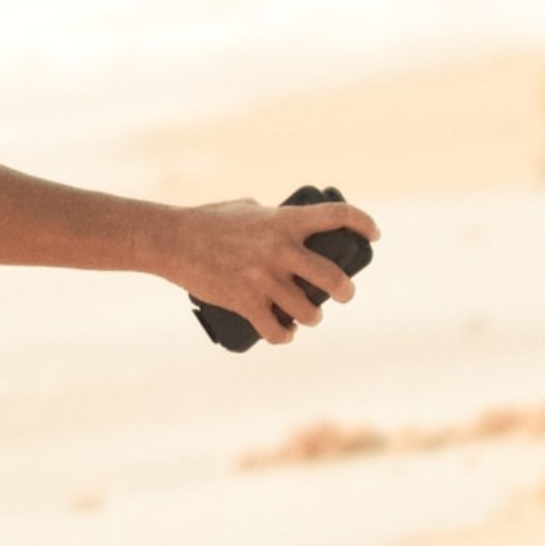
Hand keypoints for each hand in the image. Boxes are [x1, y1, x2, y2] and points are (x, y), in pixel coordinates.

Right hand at [169, 194, 378, 342]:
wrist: (171, 241)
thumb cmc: (207, 220)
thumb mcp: (247, 209)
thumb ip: (273, 219)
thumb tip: (289, 232)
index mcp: (284, 222)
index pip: (338, 217)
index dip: (363, 223)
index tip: (372, 234)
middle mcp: (280, 251)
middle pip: (334, 277)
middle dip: (345, 291)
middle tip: (343, 294)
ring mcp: (264, 279)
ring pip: (308, 311)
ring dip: (312, 317)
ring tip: (308, 317)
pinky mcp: (245, 302)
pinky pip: (277, 330)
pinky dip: (283, 335)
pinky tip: (284, 334)